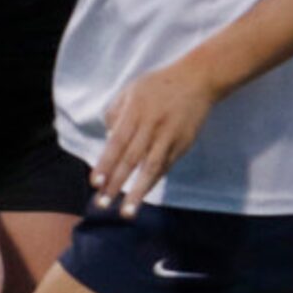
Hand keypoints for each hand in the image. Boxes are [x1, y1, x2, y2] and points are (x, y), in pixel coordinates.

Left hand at [92, 57, 217, 217]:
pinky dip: (153, 182)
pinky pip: (165, 166)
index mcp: (136, 112)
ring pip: (151, 168)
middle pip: (131, 159)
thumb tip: (108, 138)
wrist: (198, 80)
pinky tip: (143, 195)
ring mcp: (169, 137)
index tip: (95, 183)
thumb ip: (115, 112)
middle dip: (116, 183)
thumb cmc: (159, 84)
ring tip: (127, 212)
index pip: (117, 143)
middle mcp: (152, 126)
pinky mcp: (183, 144)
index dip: (106, 164)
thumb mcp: (132, 89)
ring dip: (138, 192)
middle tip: (102, 204)